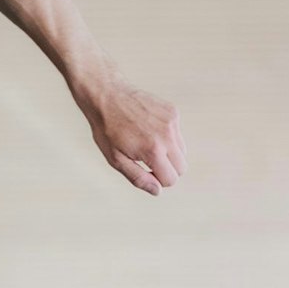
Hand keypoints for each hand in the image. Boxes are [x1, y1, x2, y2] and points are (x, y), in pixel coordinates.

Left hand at [79, 76, 184, 194]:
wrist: (106, 96)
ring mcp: (172, 122)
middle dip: (166, 169)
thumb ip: (137, 177)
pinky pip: (178, 134)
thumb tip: (157, 191)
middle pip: (181, 167)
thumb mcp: (115, 159)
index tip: (144, 171)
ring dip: (168, 153)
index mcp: (153, 151)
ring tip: (144, 143)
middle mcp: (167, 136)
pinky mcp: (173, 111)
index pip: (171, 179)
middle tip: (145, 160)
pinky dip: (167, 137)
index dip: (158, 180)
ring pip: (182, 151)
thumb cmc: (106, 131)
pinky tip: (147, 128)